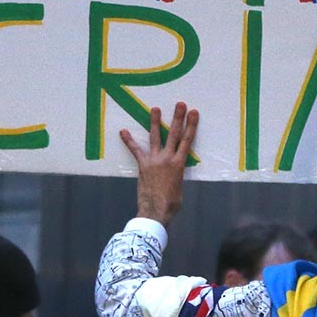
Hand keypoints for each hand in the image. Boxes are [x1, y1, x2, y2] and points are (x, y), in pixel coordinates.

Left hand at [120, 103, 199, 224]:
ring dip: (155, 122)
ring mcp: (154, 161)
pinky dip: (129, 141)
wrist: (155, 211)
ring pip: (155, 137)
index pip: (187, 141)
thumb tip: (174, 173)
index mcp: (180, 164)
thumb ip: (177, 175)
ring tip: (155, 109)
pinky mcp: (143, 166)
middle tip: (180, 104)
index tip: (194, 113)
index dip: (191, 126)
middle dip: (178, 118)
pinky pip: (135, 151)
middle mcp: (167, 159)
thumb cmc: (171, 204)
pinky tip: (123, 131)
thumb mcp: (180, 187)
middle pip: (174, 134)